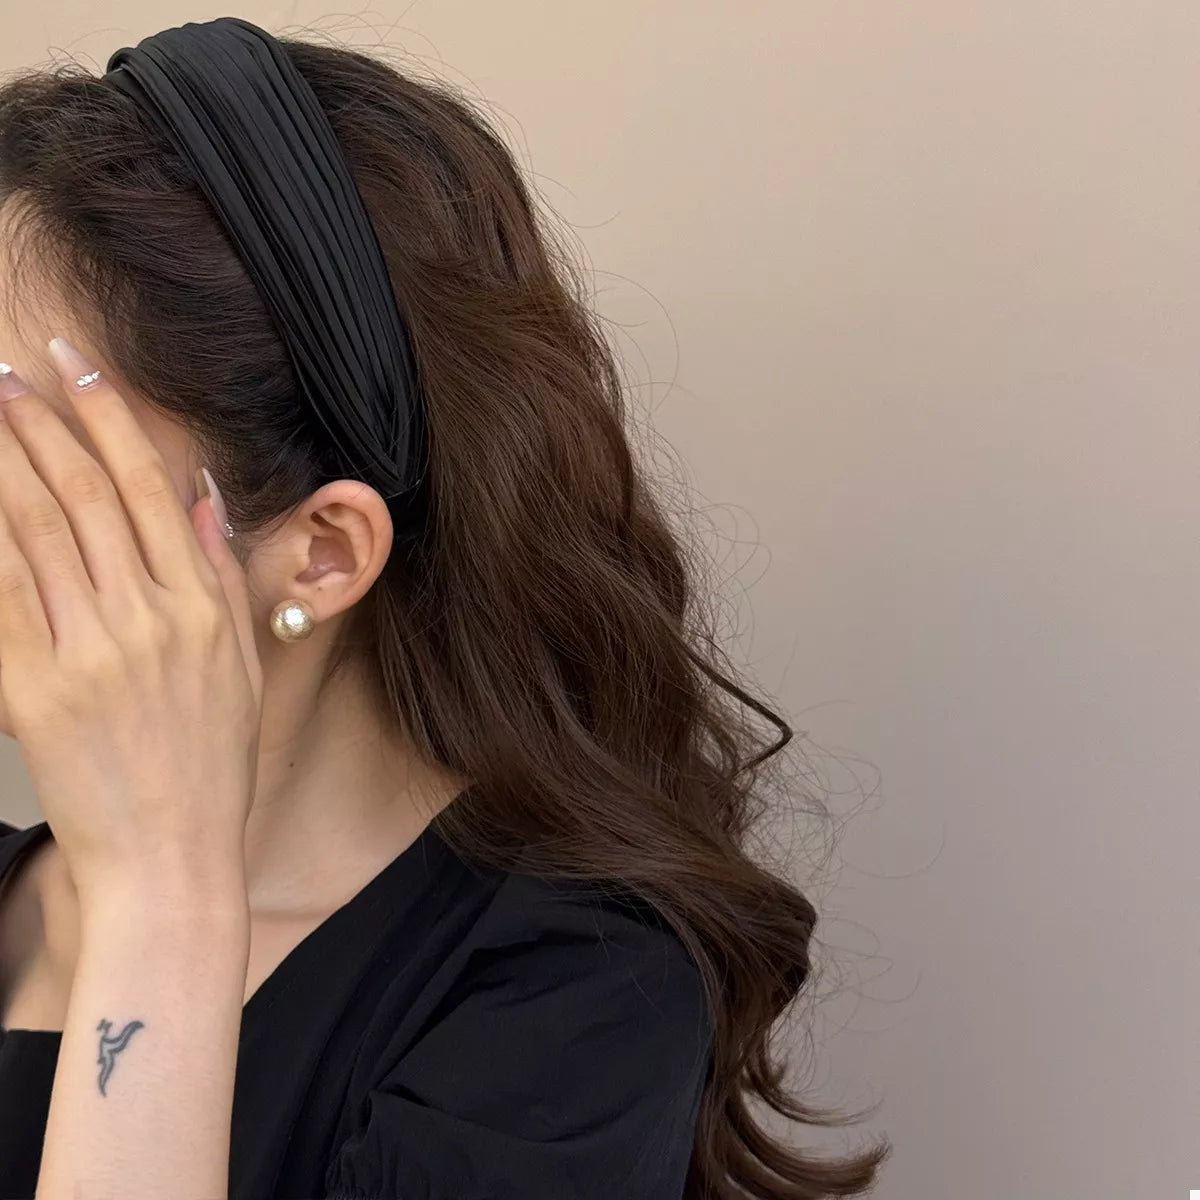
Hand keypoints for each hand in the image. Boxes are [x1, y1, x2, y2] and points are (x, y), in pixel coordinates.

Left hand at [0, 340, 261, 907]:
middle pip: (83, 495)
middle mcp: (149, 617)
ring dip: (4, 462)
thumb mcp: (241, 665)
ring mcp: (91, 652)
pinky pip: (1, 595)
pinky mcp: (35, 690)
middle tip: (8, 375)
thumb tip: (200, 500)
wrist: (170, 854)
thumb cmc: (209, 764)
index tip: (80, 369)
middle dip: (42, 423)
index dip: (110, 419)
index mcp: (202, 607)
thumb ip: (223, 576)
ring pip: (35, 531)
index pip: (147, 488)